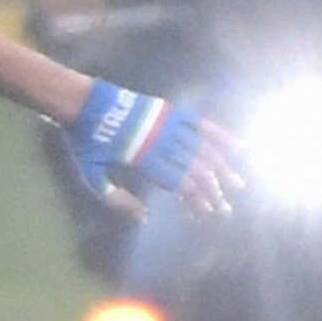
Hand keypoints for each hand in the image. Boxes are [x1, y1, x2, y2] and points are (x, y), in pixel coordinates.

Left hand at [68, 80, 244, 211]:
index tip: (206, 214)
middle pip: (196, 170)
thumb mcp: (92, 175)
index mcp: (144, 160)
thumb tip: (144, 217)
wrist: (82, 103)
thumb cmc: (85, 142)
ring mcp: (169, 125)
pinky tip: (239, 146)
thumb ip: (116, 198)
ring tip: (237, 184)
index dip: (196, 200)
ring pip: (204, 150)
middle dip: (213, 190)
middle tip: (226, 208)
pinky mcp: (172, 111)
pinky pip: (202, 124)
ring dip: (222, 168)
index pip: (179, 184)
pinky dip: (222, 135)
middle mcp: (162, 143)